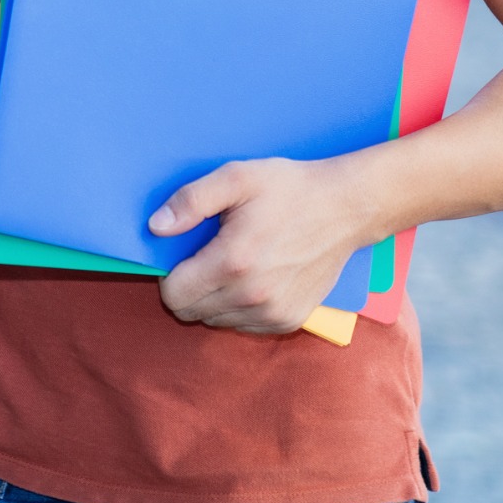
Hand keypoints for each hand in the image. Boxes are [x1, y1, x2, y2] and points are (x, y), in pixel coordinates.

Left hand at [151, 156, 374, 333]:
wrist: (346, 208)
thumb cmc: (289, 189)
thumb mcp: (237, 177)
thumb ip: (191, 201)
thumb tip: (156, 227)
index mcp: (233, 261)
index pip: (174, 295)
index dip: (169, 275)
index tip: (184, 254)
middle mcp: (252, 296)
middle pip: (190, 312)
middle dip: (189, 287)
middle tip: (208, 255)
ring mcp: (273, 313)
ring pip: (215, 321)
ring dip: (213, 298)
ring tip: (234, 263)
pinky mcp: (288, 321)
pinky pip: (242, 325)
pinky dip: (238, 307)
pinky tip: (254, 277)